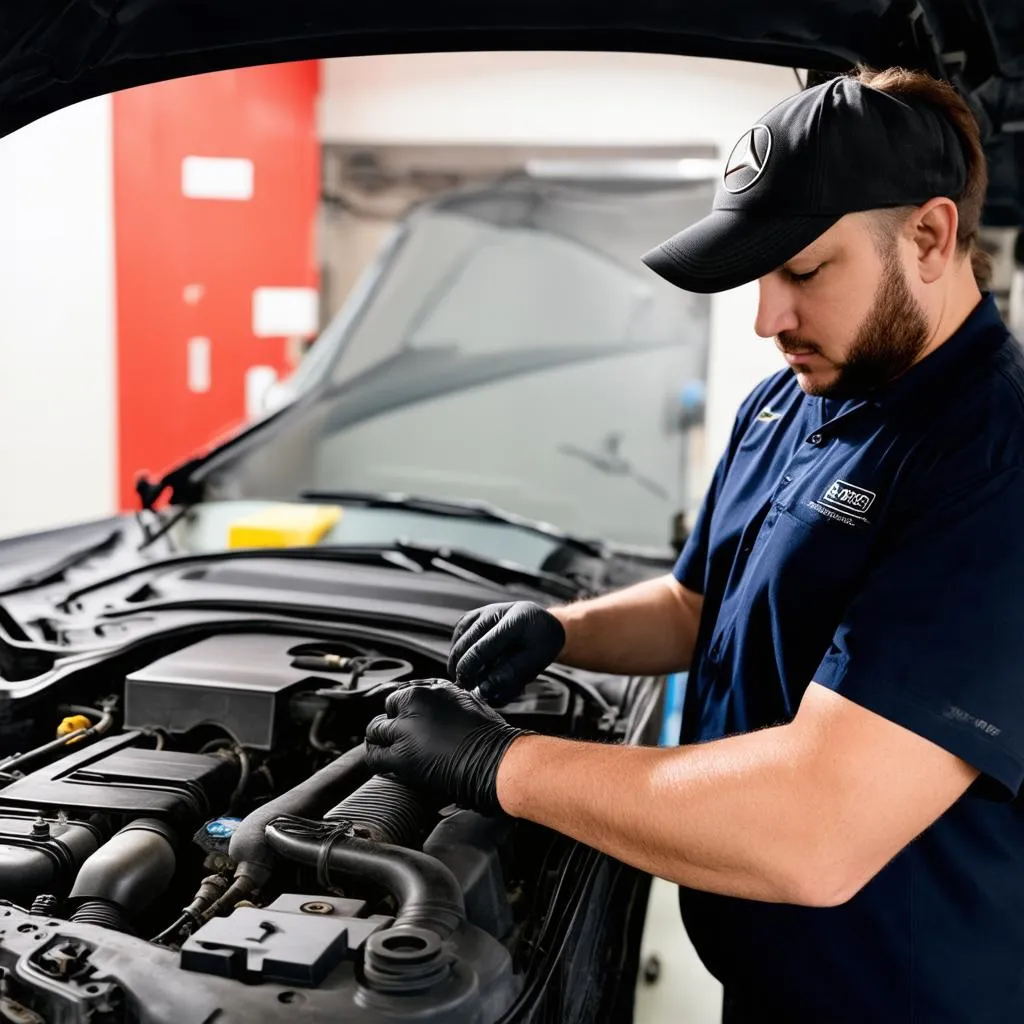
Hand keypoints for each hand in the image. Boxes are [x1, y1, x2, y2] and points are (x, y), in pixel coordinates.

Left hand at [364, 680, 529, 814]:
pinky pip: (374, 757)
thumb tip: (435, 700)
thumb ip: (443, 697)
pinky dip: (377, 758)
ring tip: (388, 748)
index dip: (402, 710)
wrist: (493, 760)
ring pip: (375, 731)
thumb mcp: (465, 700)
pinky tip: (386, 763)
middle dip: (391, 723)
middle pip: (386, 711)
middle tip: (401, 736)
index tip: (408, 720)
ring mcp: (403, 732)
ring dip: (381, 739)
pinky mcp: (400, 758)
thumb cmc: (487, 733)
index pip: (399, 696)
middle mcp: (411, 707)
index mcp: (426, 691)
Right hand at [447, 601, 565, 703]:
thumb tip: (484, 689)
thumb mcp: (535, 662)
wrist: (544, 623)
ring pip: (459, 636)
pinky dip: (457, 648)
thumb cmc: (542, 644)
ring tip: (461, 676)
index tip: (466, 686)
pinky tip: (462, 661)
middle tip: (462, 685)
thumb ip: (510, 675)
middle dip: (460, 666)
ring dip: (456, 658)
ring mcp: (484, 611)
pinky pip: (459, 631)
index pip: (482, 647)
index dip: (470, 669)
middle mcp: (496, 612)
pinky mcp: (476, 614)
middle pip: (466, 641)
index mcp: (514, 622)